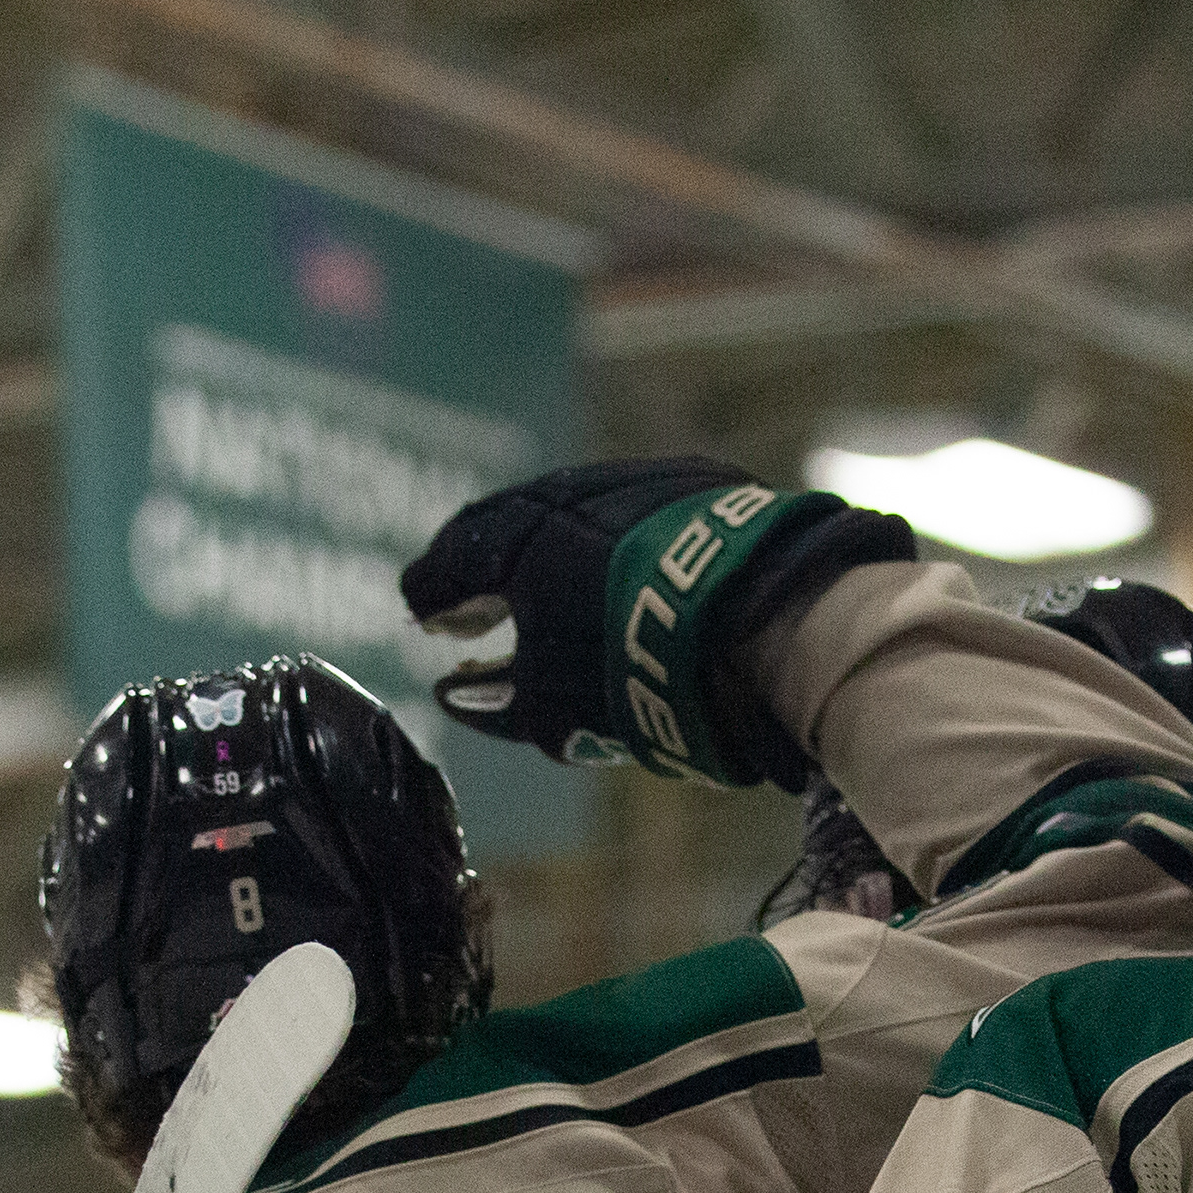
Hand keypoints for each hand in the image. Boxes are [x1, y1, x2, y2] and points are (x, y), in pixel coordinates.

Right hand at [399, 458, 913, 787]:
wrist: (769, 621)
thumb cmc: (642, 673)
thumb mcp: (557, 712)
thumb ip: (499, 704)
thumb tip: (455, 692)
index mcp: (515, 539)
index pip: (451, 562)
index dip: (432, 592)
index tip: (423, 613)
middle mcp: (567, 492)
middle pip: (508, 525)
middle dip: (483, 565)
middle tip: (473, 601)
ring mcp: (635, 479)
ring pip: (574, 510)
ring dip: (550, 548)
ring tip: (545, 587)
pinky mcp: (700, 483)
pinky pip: (637, 511)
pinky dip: (612, 540)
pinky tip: (621, 568)